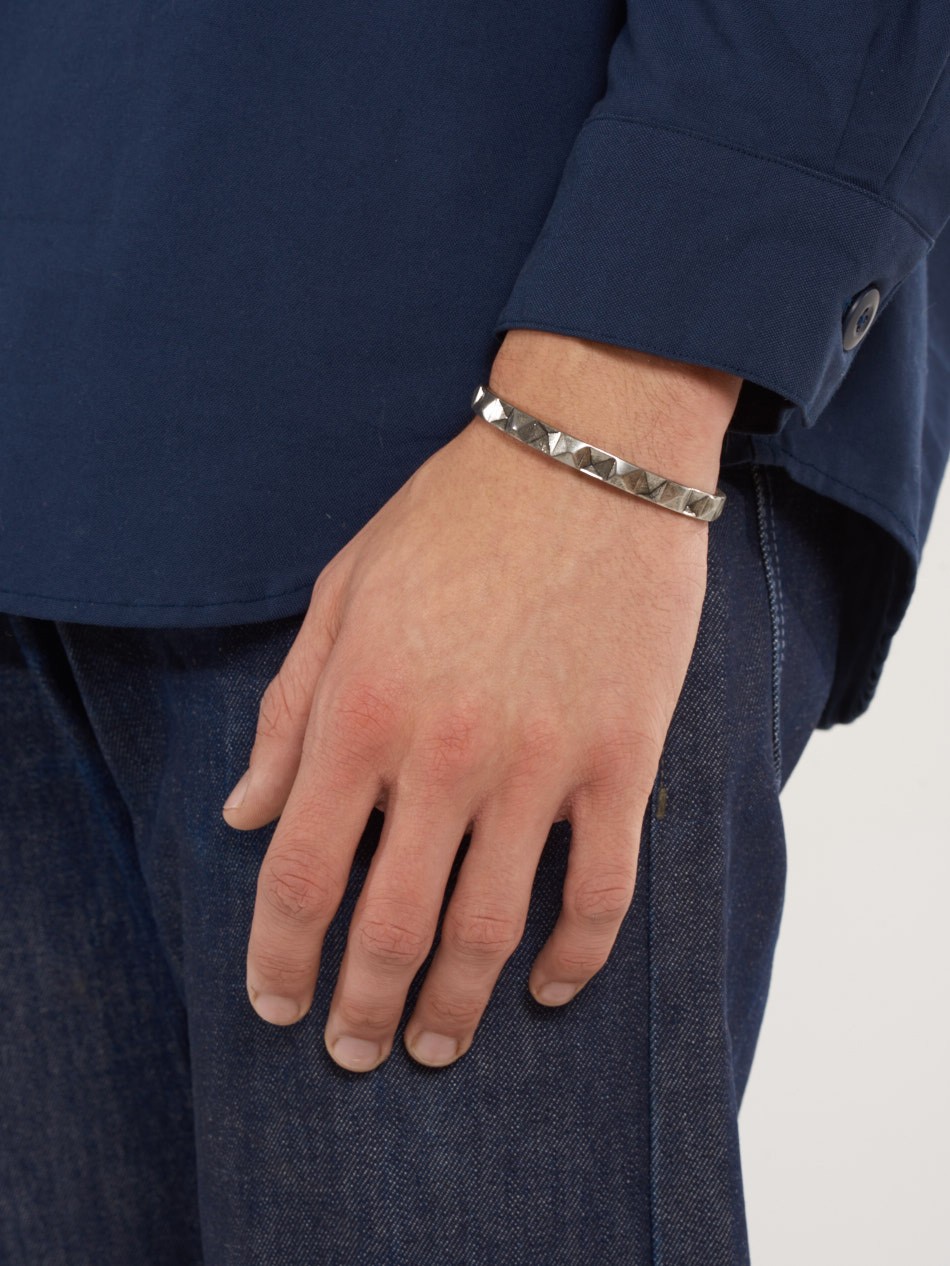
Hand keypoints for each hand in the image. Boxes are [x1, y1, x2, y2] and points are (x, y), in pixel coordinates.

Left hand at [222, 330, 740, 1070]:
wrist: (588, 456)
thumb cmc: (454, 517)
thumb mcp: (342, 595)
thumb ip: (288, 713)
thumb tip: (244, 815)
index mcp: (361, 709)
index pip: (299, 872)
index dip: (279, 956)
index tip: (276, 1001)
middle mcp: (443, 753)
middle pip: (391, 925)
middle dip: (365, 1009)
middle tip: (356, 1051)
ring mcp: (540, 763)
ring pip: (491, 927)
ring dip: (457, 1007)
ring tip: (439, 1047)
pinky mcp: (621, 758)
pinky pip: (602, 889)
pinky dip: (576, 957)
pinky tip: (549, 986)